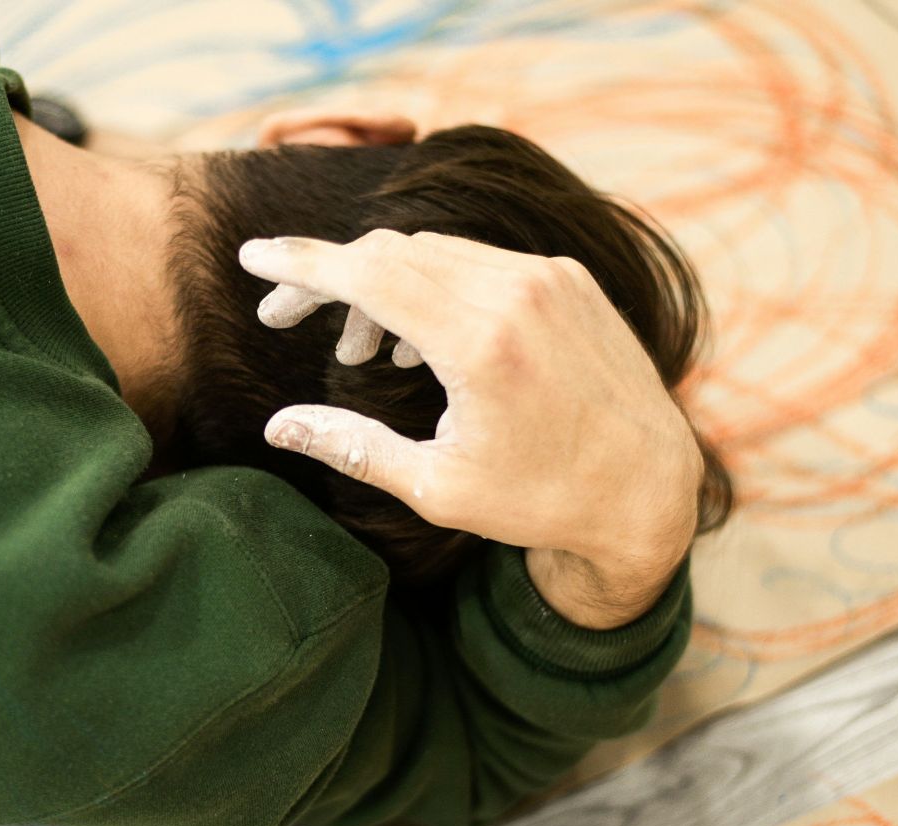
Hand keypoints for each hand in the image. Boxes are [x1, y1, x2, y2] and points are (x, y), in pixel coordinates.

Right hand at [239, 230, 701, 625]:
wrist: (647, 490)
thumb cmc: (539, 500)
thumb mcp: (437, 487)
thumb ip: (352, 447)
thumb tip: (279, 426)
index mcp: (482, 344)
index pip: (369, 273)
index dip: (301, 262)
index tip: (251, 258)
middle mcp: (519, 294)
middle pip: (392, 254)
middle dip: (330, 279)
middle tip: (286, 318)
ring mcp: (550, 279)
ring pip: (434, 253)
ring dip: (382, 285)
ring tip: (359, 353)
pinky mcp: (570, 279)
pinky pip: (478, 260)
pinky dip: (434, 284)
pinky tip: (419, 342)